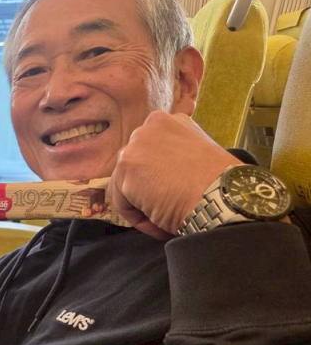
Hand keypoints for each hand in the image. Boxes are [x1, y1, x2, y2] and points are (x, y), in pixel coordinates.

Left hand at [109, 111, 243, 239]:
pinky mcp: (126, 169)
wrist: (222, 197)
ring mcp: (134, 147)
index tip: (174, 192)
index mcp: (167, 122)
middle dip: (146, 189)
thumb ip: (174, 156)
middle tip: (168, 207)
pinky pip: (121, 203)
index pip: (148, 152)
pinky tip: (159, 222)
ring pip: (125, 185)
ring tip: (167, 217)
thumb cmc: (218, 184)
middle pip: (133, 167)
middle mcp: (147, 128)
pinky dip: (137, 218)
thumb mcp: (198, 155)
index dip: (158, 177)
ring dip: (142, 205)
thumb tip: (159, 175)